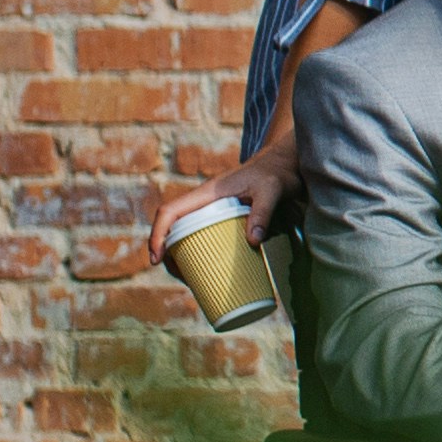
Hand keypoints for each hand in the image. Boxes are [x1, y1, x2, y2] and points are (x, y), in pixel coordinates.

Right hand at [148, 145, 291, 269]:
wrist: (284, 163)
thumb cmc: (276, 173)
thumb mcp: (272, 190)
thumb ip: (263, 212)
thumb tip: (253, 241)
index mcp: (206, 193)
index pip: (169, 211)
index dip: (158, 234)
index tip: (157, 258)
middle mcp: (203, 202)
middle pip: (172, 227)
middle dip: (167, 252)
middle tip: (180, 277)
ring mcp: (211, 210)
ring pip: (184, 232)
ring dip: (180, 254)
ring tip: (191, 278)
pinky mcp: (222, 217)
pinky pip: (200, 234)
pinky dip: (198, 251)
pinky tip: (206, 268)